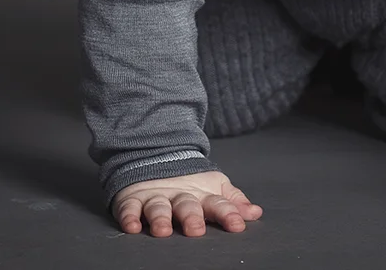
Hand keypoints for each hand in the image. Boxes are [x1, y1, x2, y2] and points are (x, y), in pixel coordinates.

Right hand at [112, 170, 262, 236]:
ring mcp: (155, 196)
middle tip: (196, 229)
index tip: (238, 225)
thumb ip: (233, 202)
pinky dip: (129, 216)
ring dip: (160, 218)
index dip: (228, 213)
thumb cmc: (189, 182)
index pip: (217, 204)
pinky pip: (129, 207)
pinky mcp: (133, 198)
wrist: (154, 156)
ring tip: (163, 230)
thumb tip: (256, 213)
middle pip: (186, 205)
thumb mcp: (213, 188)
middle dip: (191, 216)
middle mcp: (178, 195)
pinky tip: (132, 226)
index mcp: (200, 194)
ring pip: (158, 207)